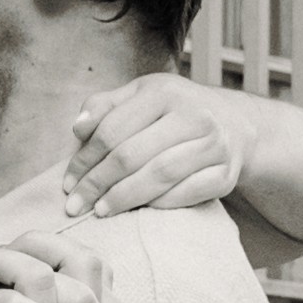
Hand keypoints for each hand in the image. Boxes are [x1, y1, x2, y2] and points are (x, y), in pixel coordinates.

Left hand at [62, 68, 243, 219]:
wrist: (235, 125)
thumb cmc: (174, 112)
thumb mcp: (141, 97)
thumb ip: (106, 107)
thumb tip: (78, 127)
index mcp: (164, 91)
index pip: (112, 129)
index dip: (84, 160)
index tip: (67, 183)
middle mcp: (193, 114)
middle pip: (132, 154)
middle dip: (98, 183)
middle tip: (76, 205)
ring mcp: (214, 144)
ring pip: (159, 175)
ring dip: (124, 198)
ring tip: (101, 211)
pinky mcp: (226, 173)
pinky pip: (188, 193)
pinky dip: (160, 204)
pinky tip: (140, 210)